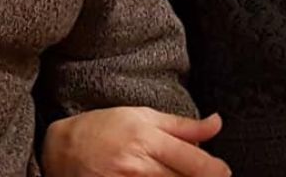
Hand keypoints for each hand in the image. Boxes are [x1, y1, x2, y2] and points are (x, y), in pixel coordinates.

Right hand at [41, 107, 229, 176]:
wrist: (62, 149)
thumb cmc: (104, 128)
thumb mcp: (142, 116)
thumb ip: (182, 125)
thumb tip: (217, 124)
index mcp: (146, 138)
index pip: (193, 160)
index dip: (215, 169)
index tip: (224, 171)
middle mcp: (138, 165)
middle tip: (203, 174)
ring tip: (176, 175)